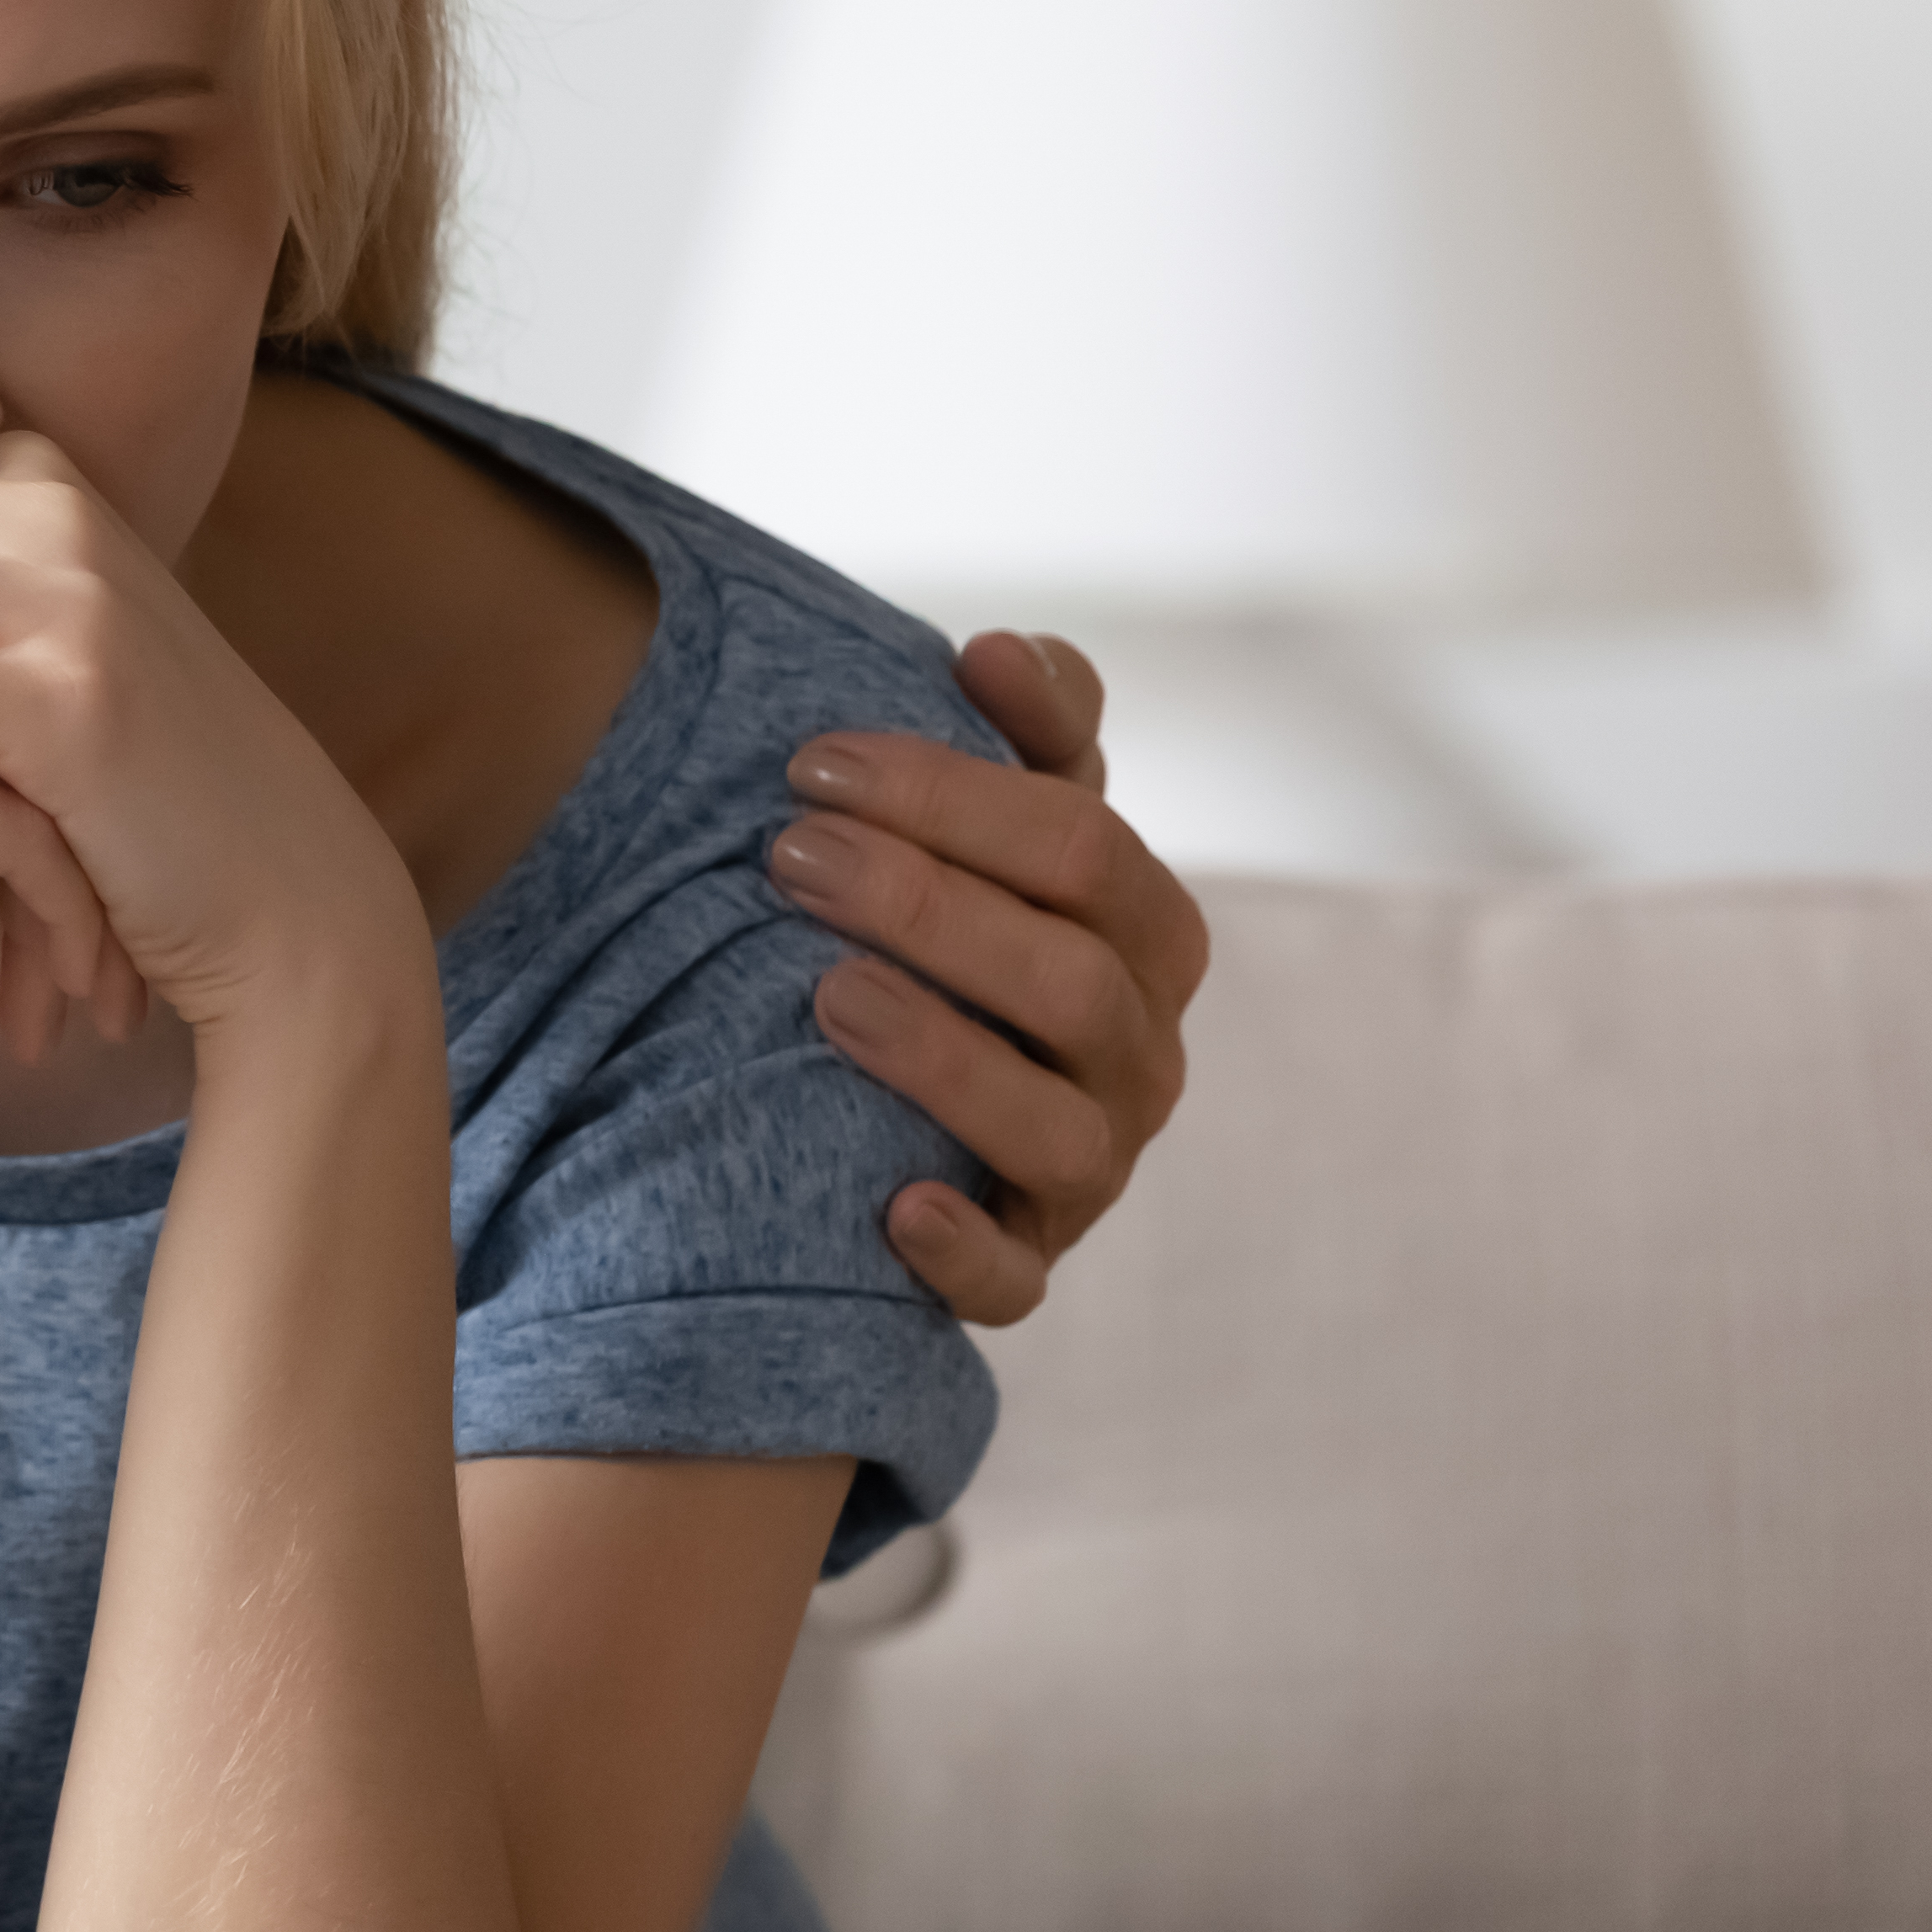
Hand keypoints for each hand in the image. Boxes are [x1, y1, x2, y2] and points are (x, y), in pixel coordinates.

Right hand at [0, 732, 136, 1152]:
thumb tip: (55, 785)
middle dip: (114, 833)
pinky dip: (59, 930)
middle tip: (140, 952)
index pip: (7, 674)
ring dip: (97, 895)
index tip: (118, 893)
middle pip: (41, 705)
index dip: (81, 781)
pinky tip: (48, 1024)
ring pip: (45, 766)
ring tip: (108, 1005)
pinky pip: (15, 836)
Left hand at [771, 631, 1213, 1326]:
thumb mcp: (1001, 823)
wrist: (905, 1086)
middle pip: (1069, 977)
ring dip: (943, 1057)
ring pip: (1054, 1126)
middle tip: (787, 852)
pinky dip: (962, 1250)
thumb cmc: (961, 924)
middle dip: (928, 905)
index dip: (954, 797)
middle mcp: (1137, 1054)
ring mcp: (1090, 1166)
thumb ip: (1029, 731)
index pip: (1081, 847)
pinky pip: (1014, 1281)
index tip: (813, 760)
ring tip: (824, 992)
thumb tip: (1004, 650)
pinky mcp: (1026, 1261)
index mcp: (1144, 934)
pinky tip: (892, 1209)